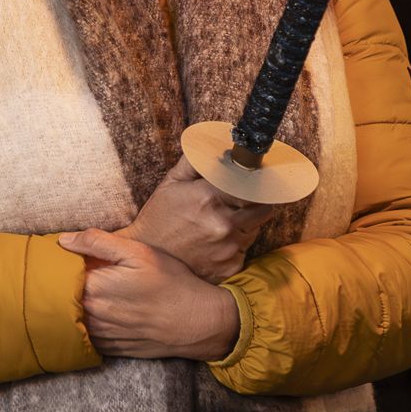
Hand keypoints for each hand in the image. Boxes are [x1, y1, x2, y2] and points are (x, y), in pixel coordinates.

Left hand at [57, 228, 240, 360]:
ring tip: (84, 290)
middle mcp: (92, 315)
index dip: (59, 262)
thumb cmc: (170, 282)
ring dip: (71, 305)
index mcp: (94, 287)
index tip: (61, 255)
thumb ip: (98, 242)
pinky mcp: (110, 348)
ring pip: (71, 318)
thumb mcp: (139, 252)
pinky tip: (95, 312)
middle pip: (61, 297)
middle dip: (61, 283)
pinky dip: (83, 325)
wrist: (196, 322)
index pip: (58, 273)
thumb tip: (62, 240)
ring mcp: (100, 335)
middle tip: (68, 270)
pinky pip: (86, 336)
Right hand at [118, 157, 273, 282]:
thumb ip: (198, 159)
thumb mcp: (172, 182)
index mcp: (209, 198)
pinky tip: (217, 242)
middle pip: (263, 208)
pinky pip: (246, 250)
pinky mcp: (230, 267)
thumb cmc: (159, 218)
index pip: (253, 185)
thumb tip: (220, 144)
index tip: (253, 180)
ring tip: (221, 222)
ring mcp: (228, 248)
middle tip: (241, 200)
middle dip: (255, 202)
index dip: (255, 182)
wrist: (147, 261)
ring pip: (256, 228)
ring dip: (246, 223)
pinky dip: (236, 244)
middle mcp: (223, 224)